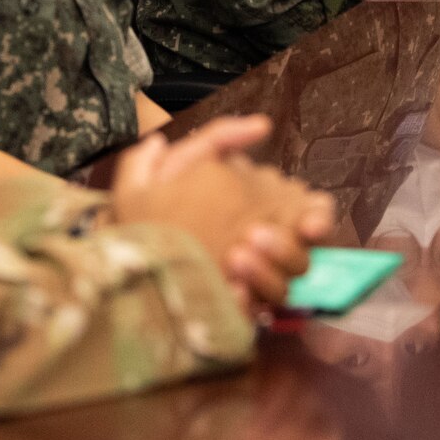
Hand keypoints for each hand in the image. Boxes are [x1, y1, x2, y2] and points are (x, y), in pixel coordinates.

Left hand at [111, 116, 333, 310]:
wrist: (120, 249)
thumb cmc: (155, 203)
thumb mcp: (181, 163)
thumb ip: (219, 138)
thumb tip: (262, 125)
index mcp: (261, 214)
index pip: (311, 217)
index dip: (319, 220)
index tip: (310, 223)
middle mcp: (264, 251)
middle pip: (302, 256)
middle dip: (286, 249)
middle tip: (253, 236)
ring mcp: (249, 284)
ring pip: (283, 287)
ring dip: (266, 273)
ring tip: (234, 257)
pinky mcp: (231, 311)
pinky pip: (254, 314)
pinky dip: (246, 303)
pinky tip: (228, 291)